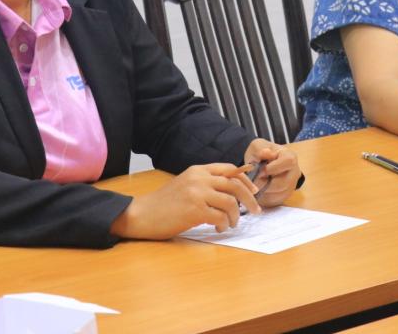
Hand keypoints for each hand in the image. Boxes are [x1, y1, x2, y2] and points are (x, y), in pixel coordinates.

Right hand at [109, 163, 259, 239]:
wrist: (141, 214)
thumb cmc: (164, 203)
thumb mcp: (185, 184)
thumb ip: (205, 183)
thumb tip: (231, 191)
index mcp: (198, 170)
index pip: (230, 169)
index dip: (246, 180)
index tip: (254, 191)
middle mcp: (199, 178)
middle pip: (235, 184)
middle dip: (250, 198)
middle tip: (256, 210)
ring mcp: (197, 194)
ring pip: (230, 202)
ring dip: (236, 216)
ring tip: (231, 224)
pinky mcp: (194, 211)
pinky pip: (220, 217)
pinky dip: (224, 225)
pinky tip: (219, 228)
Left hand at [243, 138, 300, 207]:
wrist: (261, 161)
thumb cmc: (260, 152)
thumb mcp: (258, 146)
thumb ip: (260, 150)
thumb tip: (266, 153)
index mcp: (290, 157)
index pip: (287, 162)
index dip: (273, 168)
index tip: (260, 170)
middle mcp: (294, 172)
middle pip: (282, 183)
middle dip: (265, 183)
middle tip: (253, 180)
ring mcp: (291, 186)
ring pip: (278, 194)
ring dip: (263, 192)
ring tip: (254, 184)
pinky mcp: (285, 196)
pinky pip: (275, 201)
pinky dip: (264, 198)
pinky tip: (257, 191)